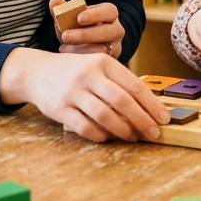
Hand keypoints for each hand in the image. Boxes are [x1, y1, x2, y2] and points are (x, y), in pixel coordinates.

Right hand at [0, 47, 169, 142]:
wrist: (36, 71)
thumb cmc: (74, 71)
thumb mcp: (96, 66)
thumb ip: (117, 82)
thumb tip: (147, 107)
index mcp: (102, 62)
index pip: (133, 84)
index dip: (151, 103)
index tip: (164, 118)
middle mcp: (88, 74)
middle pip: (122, 100)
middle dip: (142, 120)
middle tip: (154, 133)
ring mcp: (73, 91)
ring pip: (104, 115)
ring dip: (123, 130)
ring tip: (133, 138)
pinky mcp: (59, 108)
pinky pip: (85, 127)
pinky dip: (100, 135)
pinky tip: (108, 138)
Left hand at [49, 0, 123, 58]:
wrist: (85, 46)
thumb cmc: (78, 27)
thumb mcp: (71, 18)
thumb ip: (63, 9)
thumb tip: (54, 1)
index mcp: (110, 14)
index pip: (109, 11)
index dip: (95, 15)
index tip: (79, 18)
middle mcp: (116, 30)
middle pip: (108, 32)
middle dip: (85, 34)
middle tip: (65, 36)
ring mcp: (115, 48)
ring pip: (103, 50)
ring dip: (81, 49)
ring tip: (64, 47)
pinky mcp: (109, 62)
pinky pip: (98, 62)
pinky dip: (82, 59)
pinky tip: (69, 57)